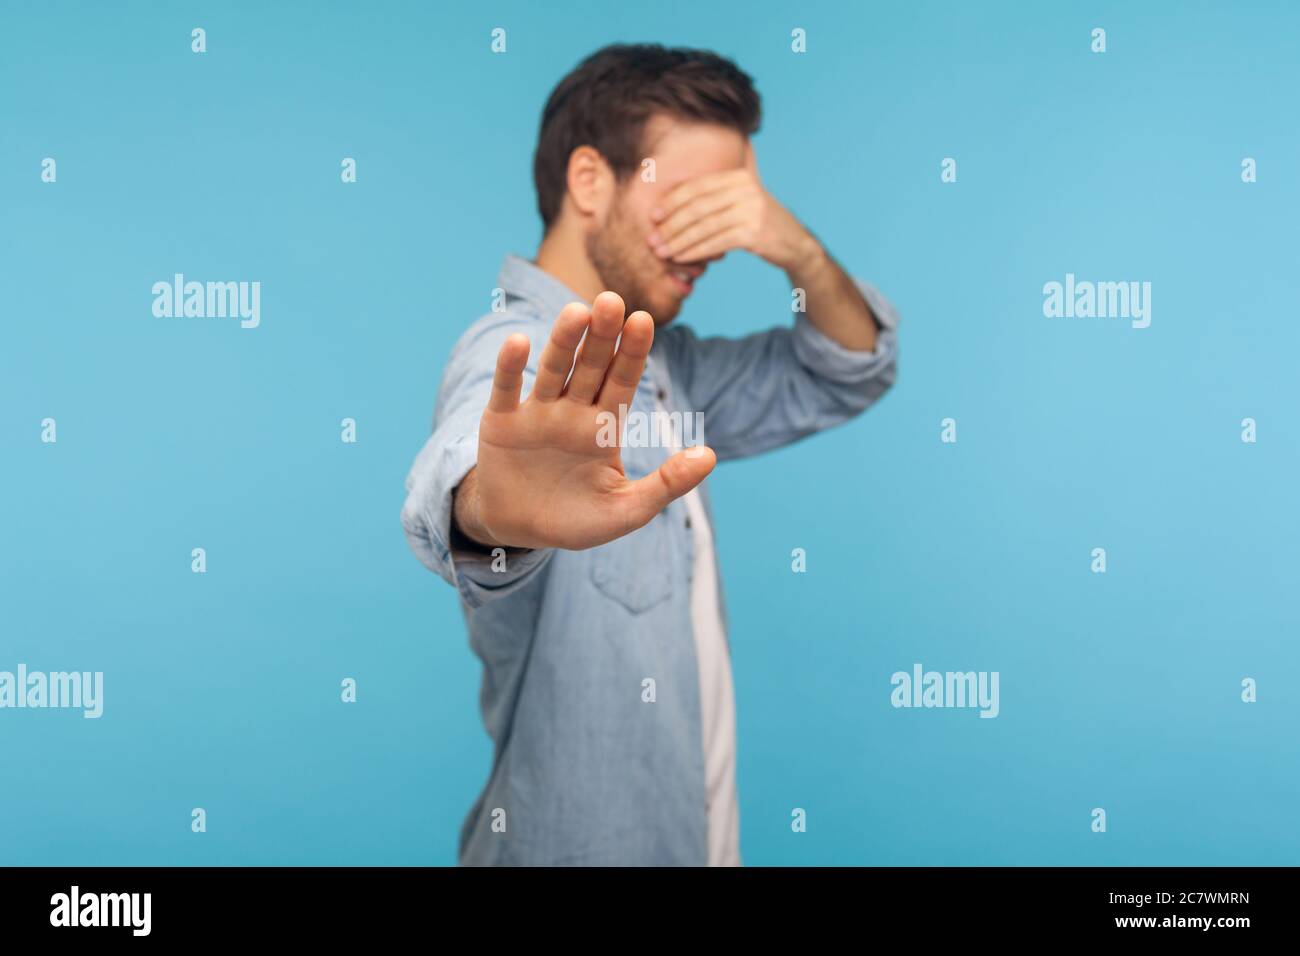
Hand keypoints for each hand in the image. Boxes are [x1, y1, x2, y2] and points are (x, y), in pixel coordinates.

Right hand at [459, 291, 716, 550]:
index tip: (643, 320)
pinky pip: (506, 389)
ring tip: (576, 312)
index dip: (632, 352)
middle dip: (601, 336)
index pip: (623, 381)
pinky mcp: (502, 421)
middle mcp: (573, 411)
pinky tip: (518, 342)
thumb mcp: (627, 510)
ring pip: (553, 369)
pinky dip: (510, 367)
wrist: (519, 532)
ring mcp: (537, 413)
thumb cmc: (577, 520)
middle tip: (611, 300)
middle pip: (590, 366)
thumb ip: (667, 484)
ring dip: (563, 341)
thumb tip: (710, 456)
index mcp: (605, 426)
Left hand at [645, 142, 815, 270]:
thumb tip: (683, 180)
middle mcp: (746, 189)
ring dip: (679, 242)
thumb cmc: (761, 222)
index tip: (654, 216)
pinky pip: (715, 242)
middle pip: (698, 207)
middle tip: (652, 240)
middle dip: (671, 225)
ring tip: (662, 253)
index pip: (698, 187)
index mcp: (739, 176)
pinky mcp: (753, 232)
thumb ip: (721, 187)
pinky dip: (695, 252)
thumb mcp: (745, 197)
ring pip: (704, 226)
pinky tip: (682, 259)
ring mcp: (751, 210)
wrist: (794, 244)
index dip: (672, 201)